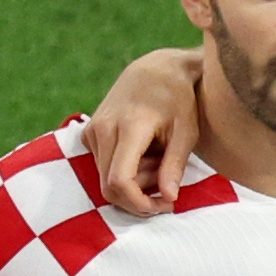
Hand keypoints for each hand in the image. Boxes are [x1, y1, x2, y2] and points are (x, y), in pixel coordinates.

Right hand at [86, 49, 211, 214]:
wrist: (156, 69)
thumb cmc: (178, 100)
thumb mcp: (186, 131)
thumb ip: (175, 165)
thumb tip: (170, 198)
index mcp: (129, 126)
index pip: (120, 181)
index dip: (138, 203)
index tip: (163, 206)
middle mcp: (103, 128)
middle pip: (110, 187)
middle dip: (139, 197)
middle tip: (167, 186)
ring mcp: (92, 131)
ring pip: (106, 179)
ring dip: (134, 183)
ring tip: (159, 161)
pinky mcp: (89, 134)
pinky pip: (102, 168)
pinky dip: (124, 172)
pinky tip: (145, 155)